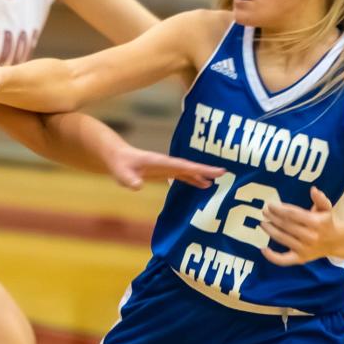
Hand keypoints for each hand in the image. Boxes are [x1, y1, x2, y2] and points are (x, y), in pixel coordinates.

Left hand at [108, 147, 225, 190]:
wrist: (118, 156)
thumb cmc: (120, 164)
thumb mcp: (123, 174)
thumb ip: (130, 180)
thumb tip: (137, 186)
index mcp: (162, 162)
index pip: (186, 166)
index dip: (201, 169)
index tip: (217, 170)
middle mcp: (168, 163)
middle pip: (191, 167)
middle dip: (207, 171)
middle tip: (225, 175)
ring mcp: (167, 167)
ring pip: (189, 171)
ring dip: (201, 175)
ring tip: (216, 182)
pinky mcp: (165, 171)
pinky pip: (183, 175)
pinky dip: (193, 179)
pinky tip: (201, 184)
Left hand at [262, 187, 338, 265]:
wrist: (334, 242)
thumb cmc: (326, 222)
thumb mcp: (326, 209)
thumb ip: (320, 199)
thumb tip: (313, 190)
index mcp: (317, 223)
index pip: (293, 214)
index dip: (280, 209)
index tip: (270, 205)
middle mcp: (310, 237)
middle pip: (286, 225)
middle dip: (273, 217)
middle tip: (264, 211)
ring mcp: (304, 249)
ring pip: (282, 238)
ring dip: (270, 230)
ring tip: (263, 223)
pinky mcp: (300, 259)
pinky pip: (283, 260)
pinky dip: (272, 256)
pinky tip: (263, 249)